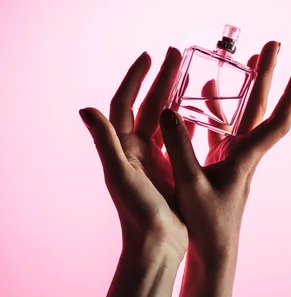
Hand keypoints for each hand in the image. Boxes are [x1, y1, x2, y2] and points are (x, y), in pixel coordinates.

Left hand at [79, 48, 194, 261]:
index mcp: (123, 146)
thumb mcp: (120, 175)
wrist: (157, 244)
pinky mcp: (170, 168)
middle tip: (175, 53)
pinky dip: (187, 119)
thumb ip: (104, 142)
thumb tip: (85, 109)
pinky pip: (178, 136)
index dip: (134, 78)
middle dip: (161, 78)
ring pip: (165, 117)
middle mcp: (135, 148)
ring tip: (189, 72)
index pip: (124, 103)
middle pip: (148, 104)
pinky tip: (199, 109)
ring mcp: (153, 157)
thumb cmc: (138, 212)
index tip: (148, 56)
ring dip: (175, 94)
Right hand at [159, 41, 290, 263]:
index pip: (275, 123)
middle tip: (273, 46)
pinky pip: (221, 127)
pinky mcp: (219, 162)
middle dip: (268, 76)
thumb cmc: (207, 222)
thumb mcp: (190, 183)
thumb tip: (169, 111)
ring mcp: (233, 156)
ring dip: (245, 88)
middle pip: (261, 107)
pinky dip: (216, 107)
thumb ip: (180, 147)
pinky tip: (205, 92)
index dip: (290, 97)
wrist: (213, 249)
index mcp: (245, 158)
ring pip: (243, 114)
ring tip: (244, 61)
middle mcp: (244, 153)